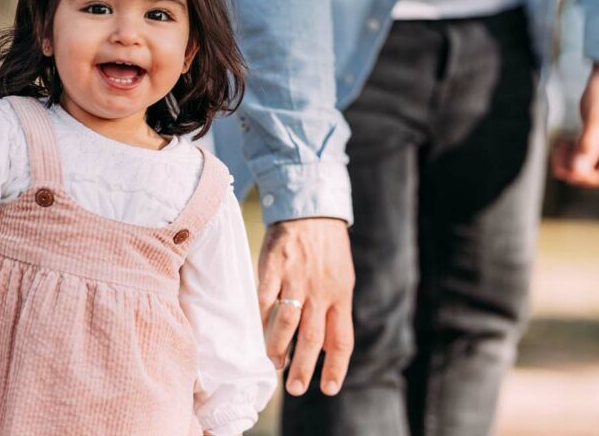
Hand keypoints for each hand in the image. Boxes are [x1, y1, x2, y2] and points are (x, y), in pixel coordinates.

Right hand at [258, 217, 354, 397]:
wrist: (310, 209)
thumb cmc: (327, 248)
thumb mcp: (342, 279)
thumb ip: (336, 312)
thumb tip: (328, 347)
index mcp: (341, 295)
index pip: (342, 340)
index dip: (336, 367)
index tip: (328, 389)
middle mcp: (321, 291)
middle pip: (313, 338)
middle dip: (304, 369)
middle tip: (295, 389)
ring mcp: (296, 280)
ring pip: (287, 323)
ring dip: (278, 348)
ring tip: (273, 364)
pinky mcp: (274, 268)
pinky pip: (265, 300)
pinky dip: (260, 320)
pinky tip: (256, 334)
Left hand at [551, 64, 598, 187]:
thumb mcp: (596, 118)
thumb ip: (588, 145)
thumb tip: (577, 171)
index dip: (587, 178)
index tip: (569, 165)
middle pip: (597, 176)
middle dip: (575, 171)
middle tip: (557, 156)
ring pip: (589, 166)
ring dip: (571, 162)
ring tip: (558, 147)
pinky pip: (586, 155)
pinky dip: (573, 153)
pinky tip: (563, 143)